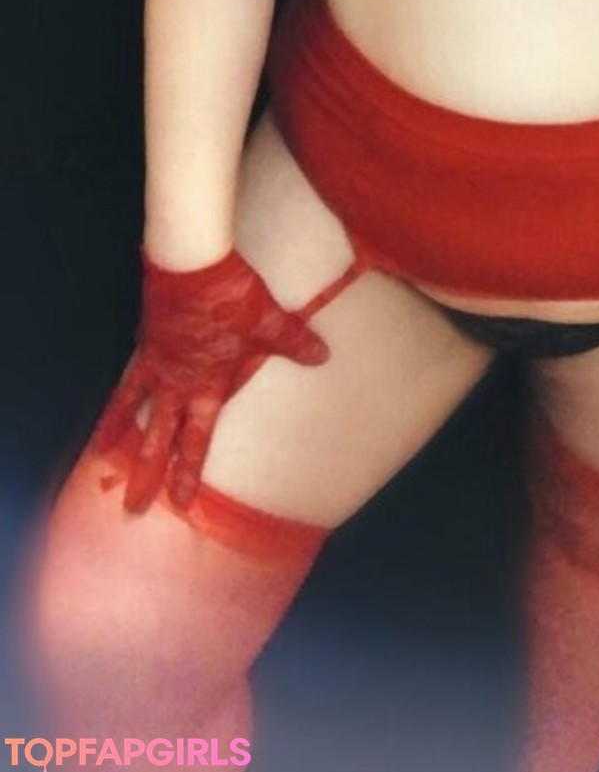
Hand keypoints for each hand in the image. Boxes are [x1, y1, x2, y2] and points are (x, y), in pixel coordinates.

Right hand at [91, 246, 329, 512]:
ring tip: (103, 458)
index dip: (188, 473)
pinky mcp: (146, 341)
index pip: (197, 440)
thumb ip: (294, 343)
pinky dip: (120, 393)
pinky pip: (129, 375)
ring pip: (133, 409)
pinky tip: (115, 400)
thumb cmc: (233, 298)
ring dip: (119, 436)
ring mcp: (157, 363)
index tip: (180, 504)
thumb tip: (322, 356)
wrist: (193, 264)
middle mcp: (178, 383)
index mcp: (207, 386)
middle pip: (158, 437)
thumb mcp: (270, 322)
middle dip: (146, 474)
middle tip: (132, 507)